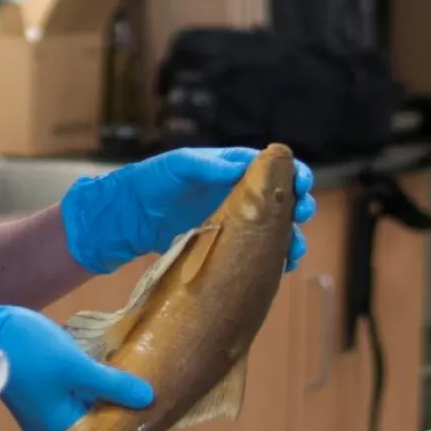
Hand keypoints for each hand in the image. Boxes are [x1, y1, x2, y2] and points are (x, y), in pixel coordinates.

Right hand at [0, 299, 153, 430]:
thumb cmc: (29, 351)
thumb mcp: (77, 367)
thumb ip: (113, 385)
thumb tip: (148, 399)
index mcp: (59, 428)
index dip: (130, 423)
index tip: (156, 408)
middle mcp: (49, 426)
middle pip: (94, 421)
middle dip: (119, 405)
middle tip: (149, 387)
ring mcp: (40, 408)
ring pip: (83, 405)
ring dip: (104, 392)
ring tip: (132, 374)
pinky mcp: (36, 390)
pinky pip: (70, 393)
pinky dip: (87, 383)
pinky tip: (104, 366)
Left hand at [58, 147, 316, 274]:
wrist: (127, 218)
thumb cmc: (150, 182)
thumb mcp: (176, 166)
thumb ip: (207, 164)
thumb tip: (242, 164)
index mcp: (232, 168)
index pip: (272, 168)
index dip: (293, 174)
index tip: (303, 184)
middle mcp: (239, 193)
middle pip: (281, 199)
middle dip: (299, 205)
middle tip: (303, 214)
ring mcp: (235, 221)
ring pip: (275, 229)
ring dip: (291, 237)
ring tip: (294, 250)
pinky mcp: (226, 245)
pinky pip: (257, 251)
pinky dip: (273, 259)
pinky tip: (281, 267)